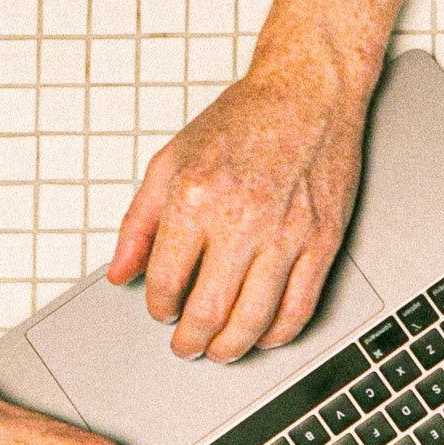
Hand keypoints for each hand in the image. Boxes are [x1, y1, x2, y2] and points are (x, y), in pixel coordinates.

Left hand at [109, 67, 365, 363]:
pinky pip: (300, 306)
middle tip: (186, 346)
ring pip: (254, 319)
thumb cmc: (245, 119)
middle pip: (208, 311)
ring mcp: (287, 234)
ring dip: (231, 347)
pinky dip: (279, 333)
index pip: (165, 280)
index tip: (162, 312)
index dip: (158, 307)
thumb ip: (140, 221)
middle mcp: (242, 219)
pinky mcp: (323, 241)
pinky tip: (265, 335)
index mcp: (197, 197)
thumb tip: (121, 272)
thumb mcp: (171, 159)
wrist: (309, 93)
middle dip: (190, 341)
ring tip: (220, 351)